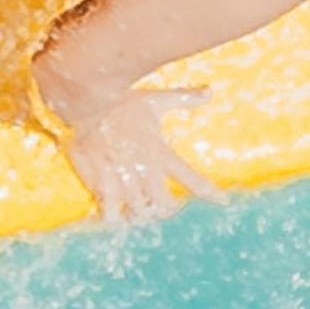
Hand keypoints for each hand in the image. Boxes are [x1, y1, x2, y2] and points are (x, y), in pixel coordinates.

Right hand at [50, 80, 206, 227]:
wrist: (87, 102)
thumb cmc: (121, 100)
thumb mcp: (155, 99)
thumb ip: (183, 98)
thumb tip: (209, 91)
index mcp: (160, 153)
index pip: (192, 179)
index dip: (210, 193)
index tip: (223, 201)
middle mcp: (144, 169)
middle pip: (163, 206)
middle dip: (164, 209)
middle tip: (159, 204)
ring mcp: (122, 177)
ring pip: (138, 211)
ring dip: (139, 213)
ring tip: (135, 209)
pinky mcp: (100, 180)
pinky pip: (110, 210)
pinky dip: (112, 217)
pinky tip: (110, 214)